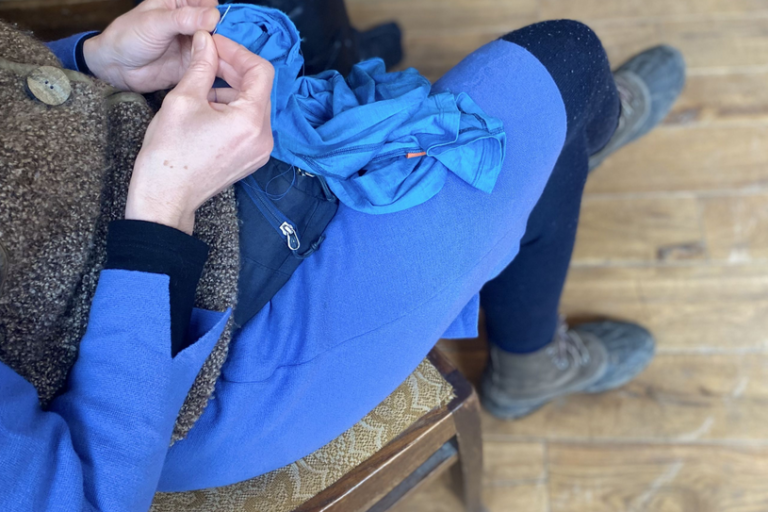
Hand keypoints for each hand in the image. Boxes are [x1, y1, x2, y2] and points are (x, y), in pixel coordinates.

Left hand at [83, 0, 220, 92]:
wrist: (116, 68)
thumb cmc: (129, 36)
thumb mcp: (155, 22)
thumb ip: (185, 19)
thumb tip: (214, 16)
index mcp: (182, 3)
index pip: (210, 5)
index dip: (219, 16)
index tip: (222, 29)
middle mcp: (193, 23)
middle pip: (220, 27)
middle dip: (226, 37)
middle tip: (230, 50)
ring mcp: (195, 44)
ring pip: (219, 47)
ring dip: (225, 55)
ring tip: (230, 63)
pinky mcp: (195, 65)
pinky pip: (212, 66)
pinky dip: (219, 69)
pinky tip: (226, 73)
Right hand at [125, 31, 273, 233]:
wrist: (166, 197)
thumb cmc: (170, 154)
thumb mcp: (183, 99)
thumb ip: (201, 66)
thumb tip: (206, 42)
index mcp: (251, 121)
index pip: (260, 71)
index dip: (237, 52)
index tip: (215, 44)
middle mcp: (264, 137)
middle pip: (259, 88)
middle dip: (234, 68)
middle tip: (207, 55)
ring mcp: (260, 150)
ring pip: (253, 105)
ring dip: (231, 87)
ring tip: (201, 82)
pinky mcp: (251, 157)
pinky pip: (249, 123)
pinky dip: (232, 108)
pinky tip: (207, 105)